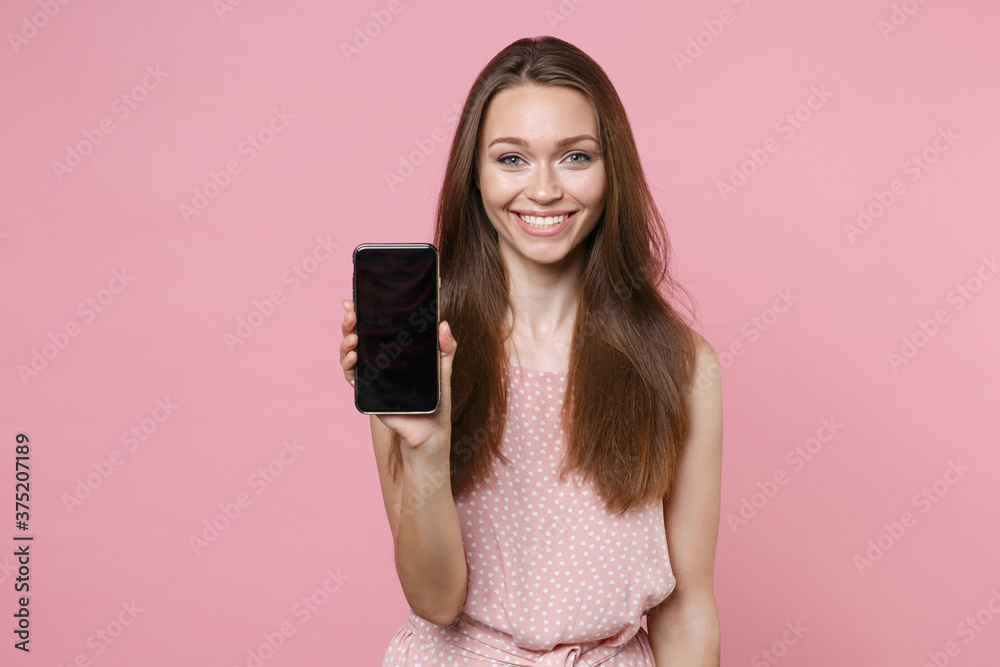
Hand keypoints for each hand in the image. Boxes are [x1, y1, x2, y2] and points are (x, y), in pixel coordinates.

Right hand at [340, 299, 457, 451]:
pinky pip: (353, 377)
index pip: (374, 328)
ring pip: (350, 355)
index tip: (354, 300)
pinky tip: (353, 356)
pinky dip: (350, 365)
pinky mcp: (369, 393)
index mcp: (394, 352)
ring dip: (346, 343)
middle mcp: (379, 362)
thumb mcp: (443, 370)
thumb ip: (445, 348)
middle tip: (351, 312)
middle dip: (350, 324)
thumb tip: (444, 324)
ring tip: (352, 336)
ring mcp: (372, 377)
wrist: (431, 432)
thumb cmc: (436, 401)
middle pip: (358, 337)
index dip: (362, 314)